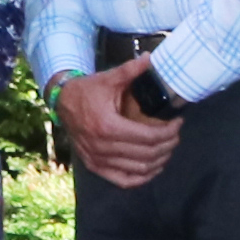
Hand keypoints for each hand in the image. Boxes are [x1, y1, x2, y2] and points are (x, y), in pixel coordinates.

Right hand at [52, 57, 180, 189]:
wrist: (62, 103)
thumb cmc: (87, 91)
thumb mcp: (108, 78)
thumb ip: (130, 70)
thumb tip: (150, 58)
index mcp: (108, 126)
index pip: (148, 137)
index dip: (168, 132)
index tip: (178, 123)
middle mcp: (103, 147)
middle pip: (146, 154)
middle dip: (167, 145)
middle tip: (176, 135)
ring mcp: (98, 160)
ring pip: (138, 169)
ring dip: (158, 162)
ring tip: (168, 148)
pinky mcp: (95, 166)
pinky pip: (123, 180)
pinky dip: (142, 178)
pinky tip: (153, 168)